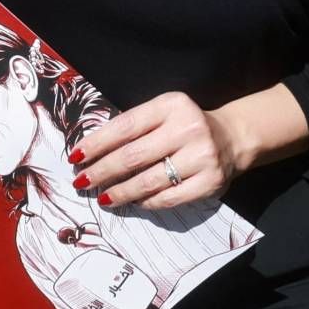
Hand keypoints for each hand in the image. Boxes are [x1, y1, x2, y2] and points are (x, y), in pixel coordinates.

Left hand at [73, 91, 251, 210]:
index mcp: (171, 105)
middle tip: (82, 182)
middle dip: (102, 171)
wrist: (233, 137)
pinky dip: (146, 202)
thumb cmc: (185, 125)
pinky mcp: (210, 183)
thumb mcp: (163, 112)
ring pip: (148, 181)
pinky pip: (168, 198)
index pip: (125, 126)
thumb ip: (134, 126)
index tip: (75, 157)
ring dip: (120, 192)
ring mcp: (201, 157)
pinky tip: (133, 202)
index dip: (97, 143)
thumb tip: (91, 154)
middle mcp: (188, 129)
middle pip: (133, 156)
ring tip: (103, 197)